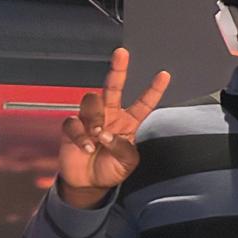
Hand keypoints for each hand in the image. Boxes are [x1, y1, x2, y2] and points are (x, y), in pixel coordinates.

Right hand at [58, 47, 169, 205]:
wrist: (89, 183)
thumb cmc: (111, 170)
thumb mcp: (128, 163)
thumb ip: (123, 148)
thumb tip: (107, 135)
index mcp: (129, 122)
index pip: (144, 102)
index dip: (154, 89)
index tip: (164, 75)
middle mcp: (110, 115)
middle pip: (113, 86)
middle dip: (118, 69)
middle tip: (122, 53)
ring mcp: (90, 119)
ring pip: (92, 100)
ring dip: (96, 118)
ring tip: (98, 136)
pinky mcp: (72, 128)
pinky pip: (73, 122)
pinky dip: (80, 135)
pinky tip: (86, 147)